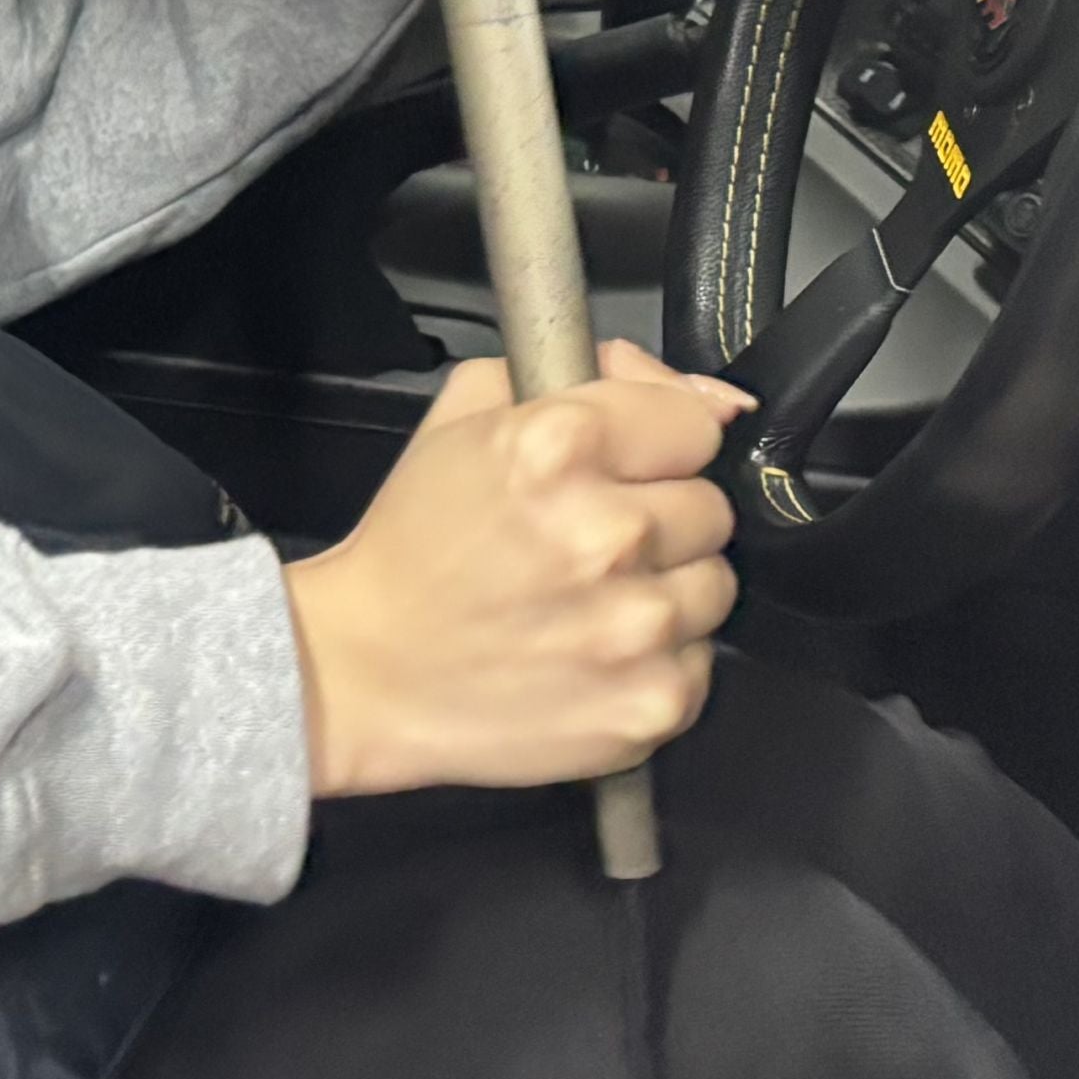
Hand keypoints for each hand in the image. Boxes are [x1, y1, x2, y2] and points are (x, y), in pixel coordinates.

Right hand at [280, 341, 748, 799]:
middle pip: (712, 507)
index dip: (660, 441)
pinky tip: (593, 654)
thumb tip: (701, 394)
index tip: (631, 465)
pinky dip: (657, 661)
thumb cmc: (413, 547)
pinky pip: (700, 663)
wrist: (362, 672)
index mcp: (560, 446)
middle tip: (592, 542)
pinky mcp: (650, 703)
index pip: (694, 421)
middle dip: (661, 518)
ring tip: (592, 602)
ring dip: (666, 590)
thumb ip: (585, 375)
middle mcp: (609, 533)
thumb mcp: (466, 419)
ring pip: (715, 585)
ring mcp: (637, 626)